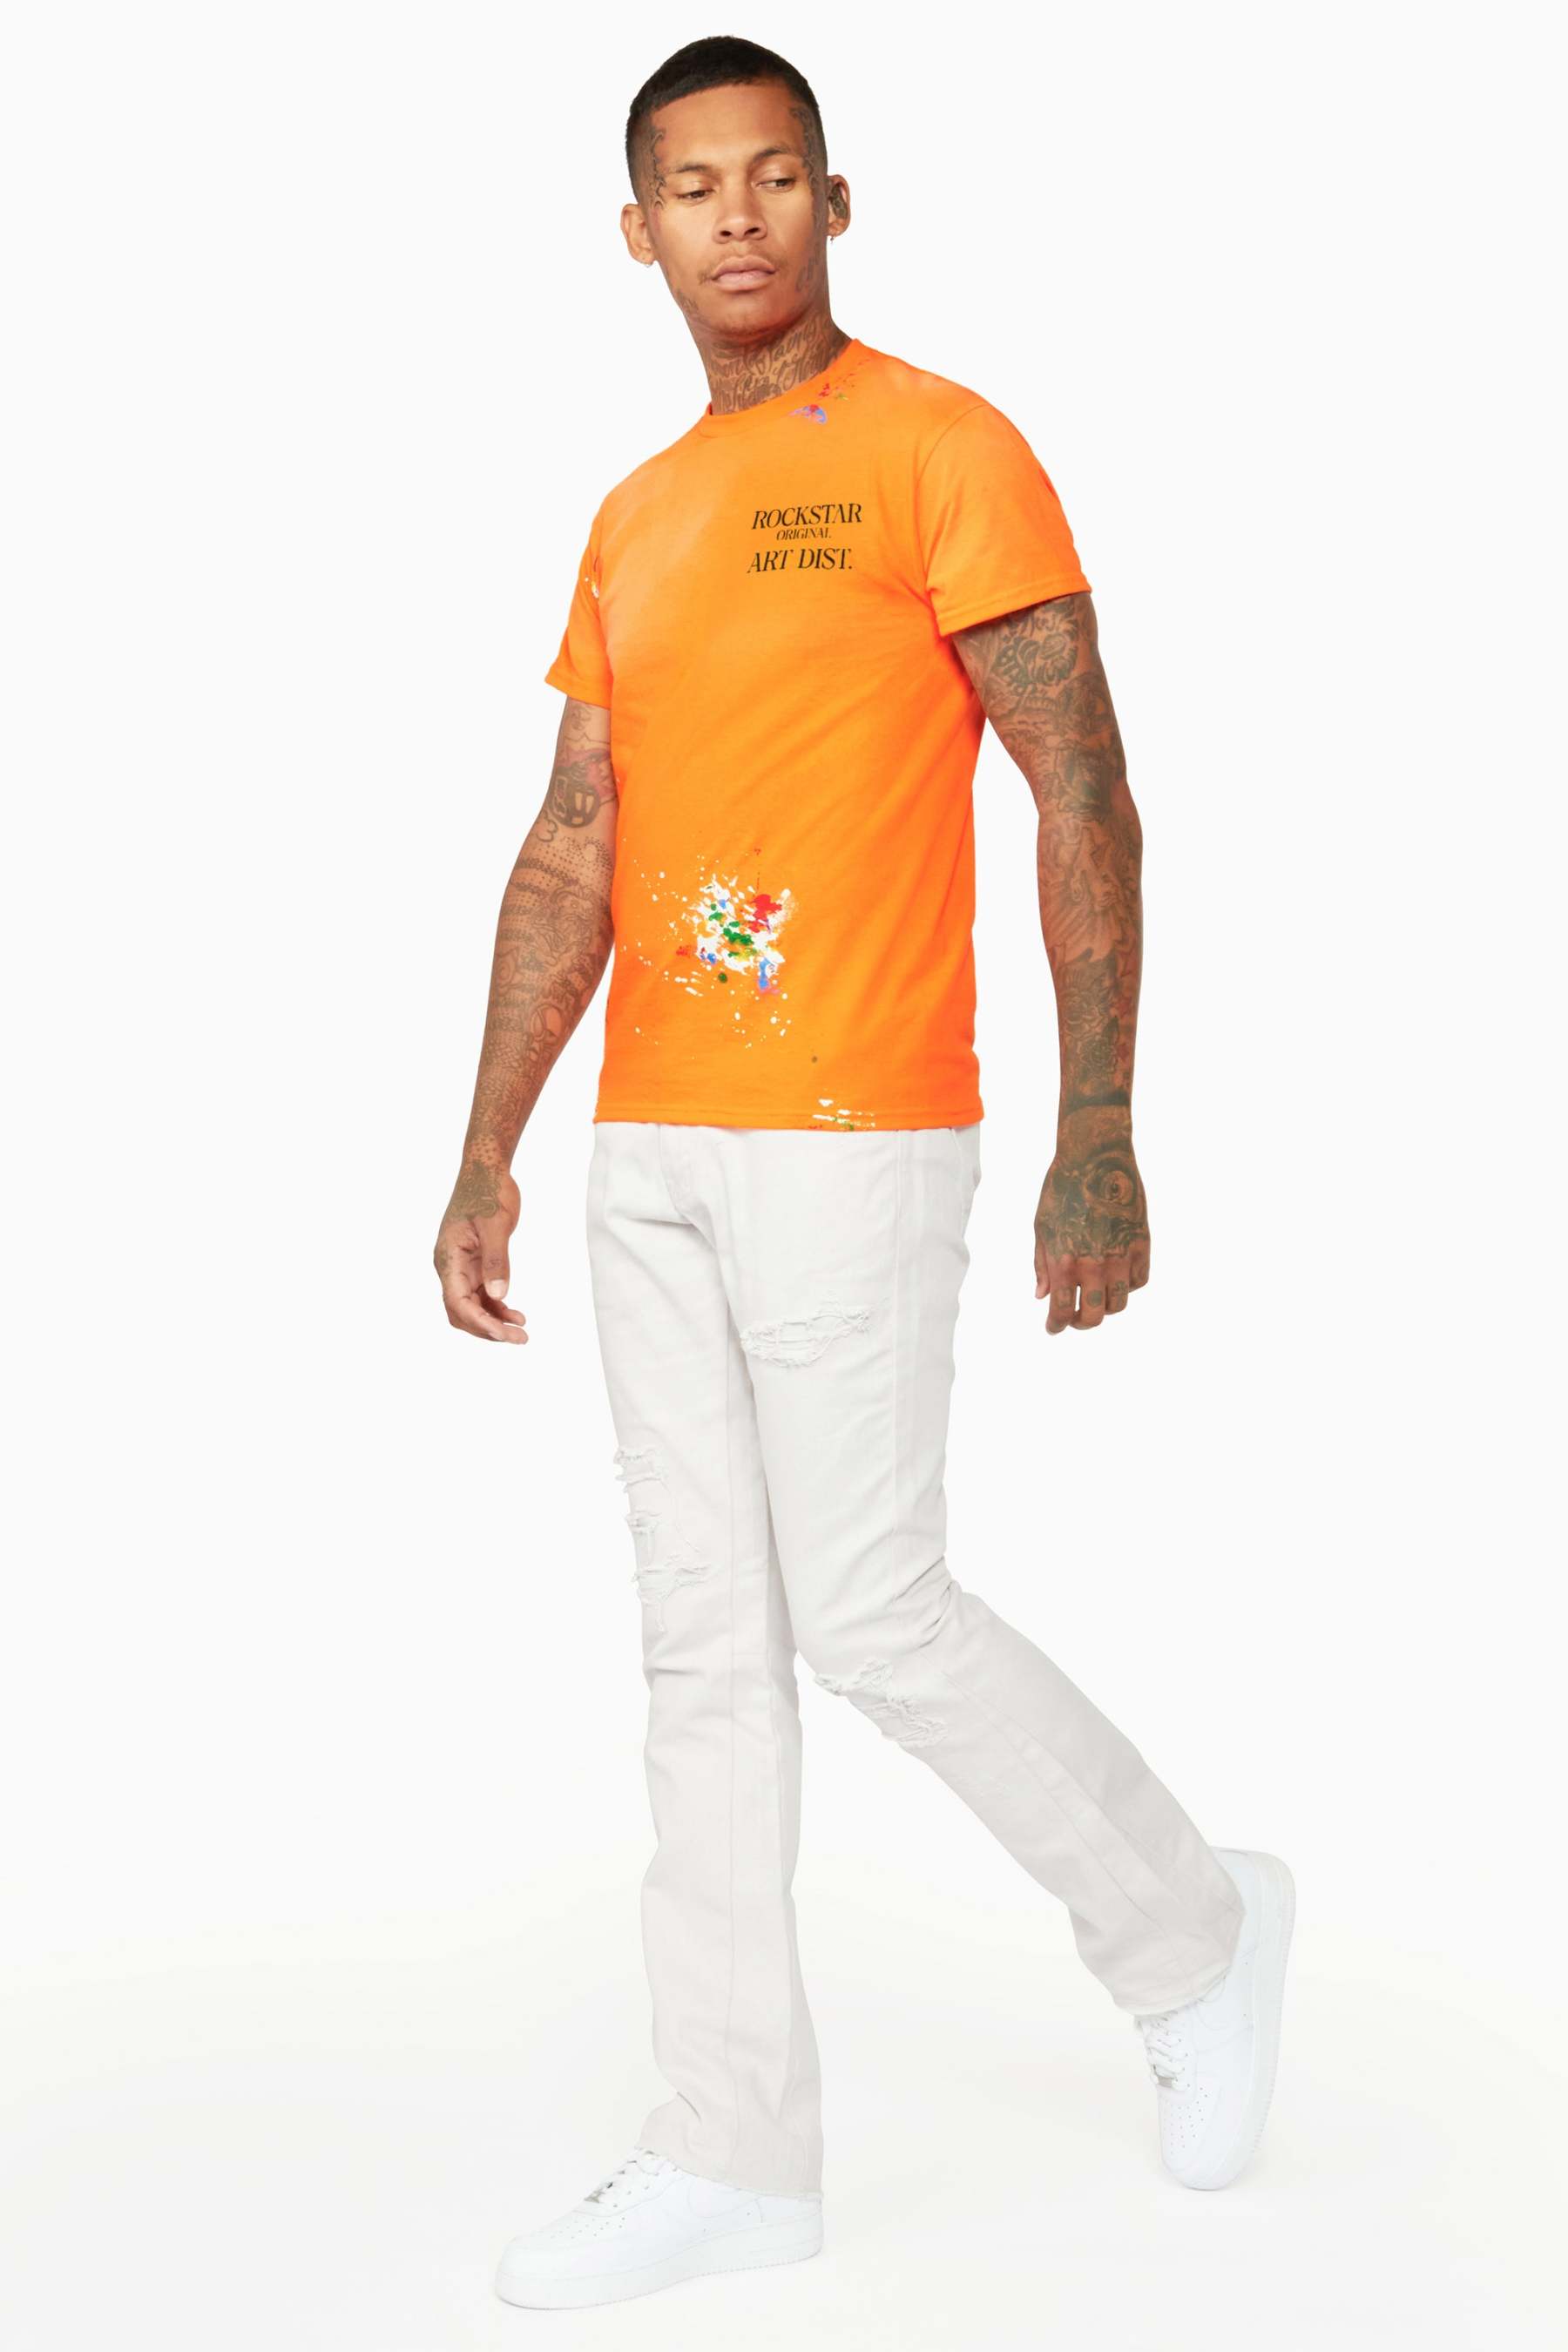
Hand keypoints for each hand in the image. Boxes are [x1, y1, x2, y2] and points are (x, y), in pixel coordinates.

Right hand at [434, 1158, 526, 1343]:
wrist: (486, 1169)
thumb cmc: (488, 1190)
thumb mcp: (495, 1224)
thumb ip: (496, 1260)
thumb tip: (498, 1295)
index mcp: (448, 1257)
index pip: (457, 1301)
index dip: (479, 1322)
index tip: (503, 1334)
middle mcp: (449, 1266)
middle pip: (461, 1311)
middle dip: (487, 1329)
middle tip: (519, 1339)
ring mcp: (460, 1266)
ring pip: (471, 1306)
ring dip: (493, 1322)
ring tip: (521, 1332)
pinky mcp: (473, 1264)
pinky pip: (480, 1294)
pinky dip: (496, 1308)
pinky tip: (515, 1315)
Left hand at [1035, 1108, 1149, 1333]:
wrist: (1097, 1157)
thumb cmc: (1062, 1188)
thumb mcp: (1042, 1226)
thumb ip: (1043, 1264)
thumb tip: (1043, 1296)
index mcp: (1065, 1262)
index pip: (1062, 1312)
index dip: (1056, 1326)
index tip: (1053, 1328)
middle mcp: (1095, 1265)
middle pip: (1094, 1317)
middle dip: (1082, 1324)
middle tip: (1076, 1319)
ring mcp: (1122, 1256)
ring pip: (1120, 1304)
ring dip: (1106, 1308)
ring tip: (1096, 1298)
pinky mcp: (1142, 1244)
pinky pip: (1138, 1281)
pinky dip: (1127, 1286)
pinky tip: (1116, 1277)